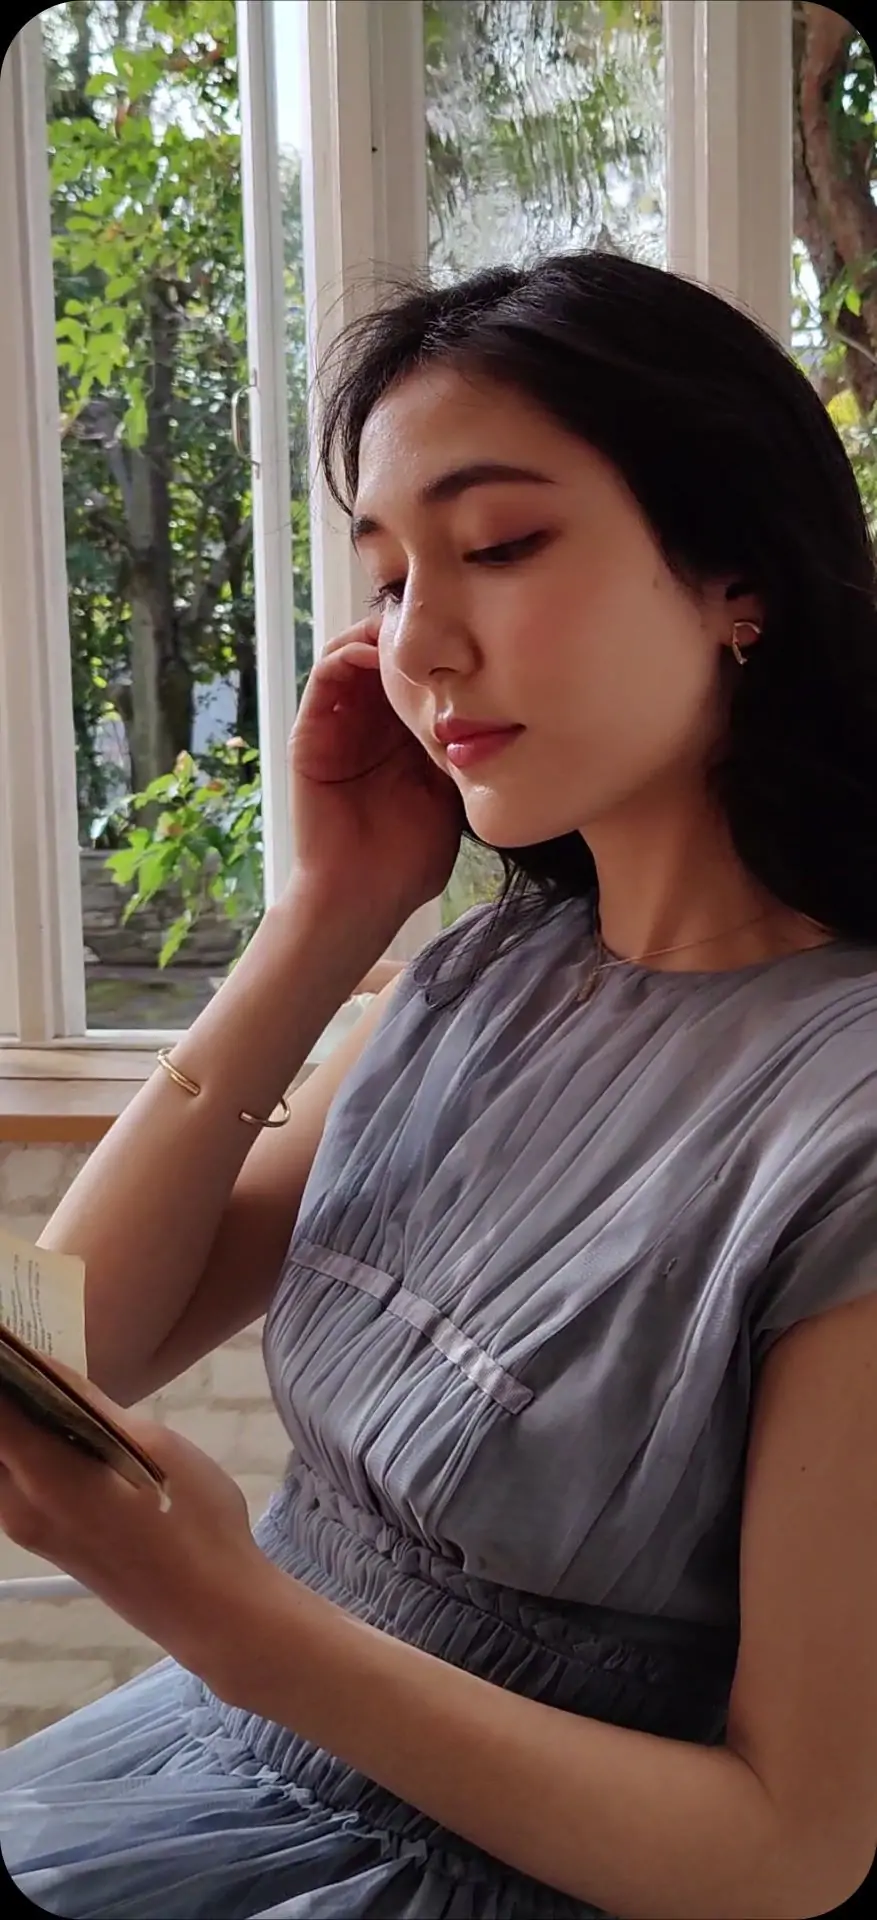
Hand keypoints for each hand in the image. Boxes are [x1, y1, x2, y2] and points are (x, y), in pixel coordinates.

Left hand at [0, 1372, 268, 1687]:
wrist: (212, 1608)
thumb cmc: (192, 1519)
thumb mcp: (151, 1444)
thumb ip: (90, 1406)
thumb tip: (45, 1367)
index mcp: (44, 1476)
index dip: (1, 1366)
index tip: (13, 1337)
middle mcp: (18, 1506)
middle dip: (6, 1394)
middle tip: (31, 1354)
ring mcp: (28, 1529)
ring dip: (12, 1420)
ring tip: (46, 1382)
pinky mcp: (45, 1540)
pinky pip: (12, 1481)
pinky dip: (20, 1446)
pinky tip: (57, 1423)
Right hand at [289, 619, 463, 932]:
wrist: (364, 895)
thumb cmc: (411, 856)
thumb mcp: (453, 789)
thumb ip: (466, 748)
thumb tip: (512, 703)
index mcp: (402, 731)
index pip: (420, 668)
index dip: (442, 641)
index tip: (475, 618)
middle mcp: (367, 721)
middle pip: (386, 651)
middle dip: (411, 624)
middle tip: (443, 600)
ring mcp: (336, 724)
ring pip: (353, 652)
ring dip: (379, 631)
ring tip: (410, 620)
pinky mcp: (310, 733)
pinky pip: (324, 677)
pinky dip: (348, 654)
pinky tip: (380, 652)